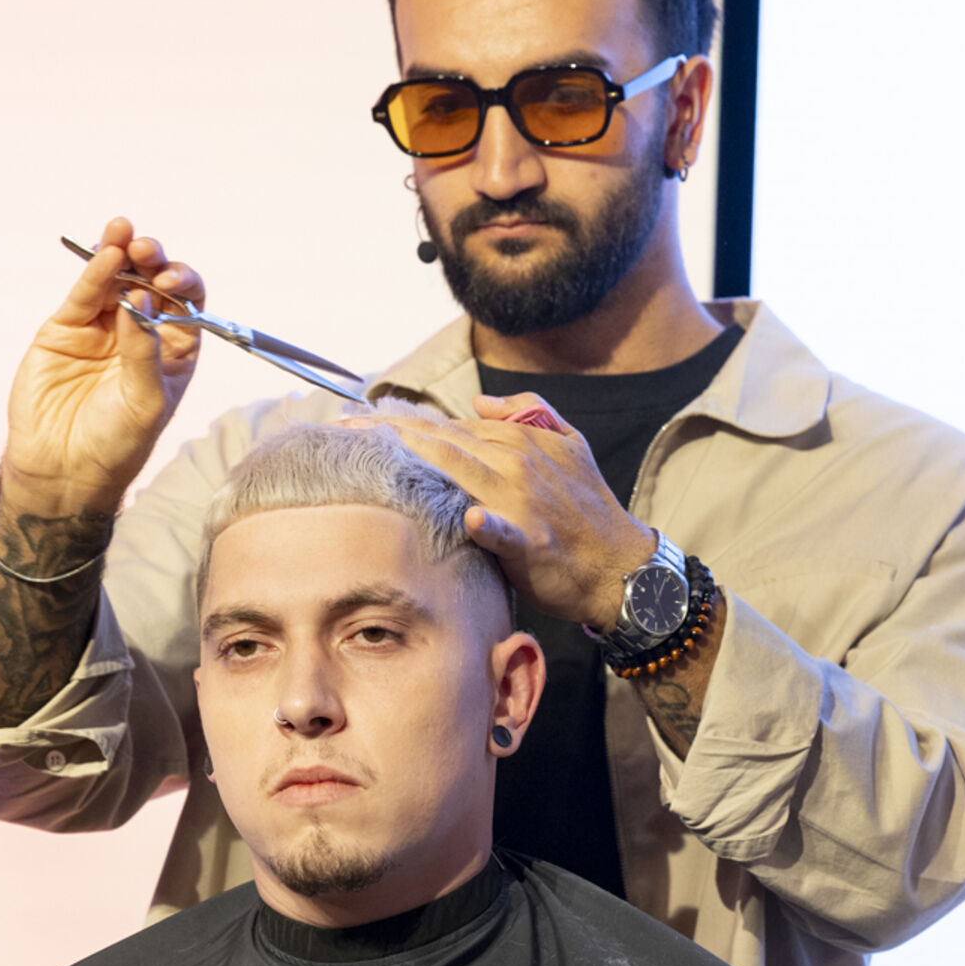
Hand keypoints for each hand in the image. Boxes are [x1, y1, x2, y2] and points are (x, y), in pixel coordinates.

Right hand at [0, 217, 204, 517]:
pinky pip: (83, 295)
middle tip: (148, 251)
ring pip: (115, 279)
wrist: (64, 468)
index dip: (182, 283)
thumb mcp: (145, 401)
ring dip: (121, 252)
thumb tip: (139, 299)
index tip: (172, 281)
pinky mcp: (66, 330)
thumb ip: (144, 351)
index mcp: (173, 349)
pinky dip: (93, 273)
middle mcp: (140, 332)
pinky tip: (104, 254)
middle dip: (152, 260)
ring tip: (123, 231)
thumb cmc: (117, 443)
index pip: (186, 302)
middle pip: (151, 281)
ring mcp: (102, 327)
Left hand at [369, 393, 655, 628]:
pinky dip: (489, 523)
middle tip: (342, 426)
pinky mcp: (533, 541)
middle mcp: (515, 464)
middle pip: (442, 442)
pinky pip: (505, 530)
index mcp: (517, 442)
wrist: (622, 566)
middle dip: (389, 432)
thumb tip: (479, 399)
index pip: (449, 427)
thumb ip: (527, 413)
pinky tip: (471, 518)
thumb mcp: (570, 445)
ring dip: (415, 460)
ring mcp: (524, 502)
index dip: (400, 422)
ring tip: (371, 451)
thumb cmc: (589, 509)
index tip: (357, 419)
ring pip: (460, 473)